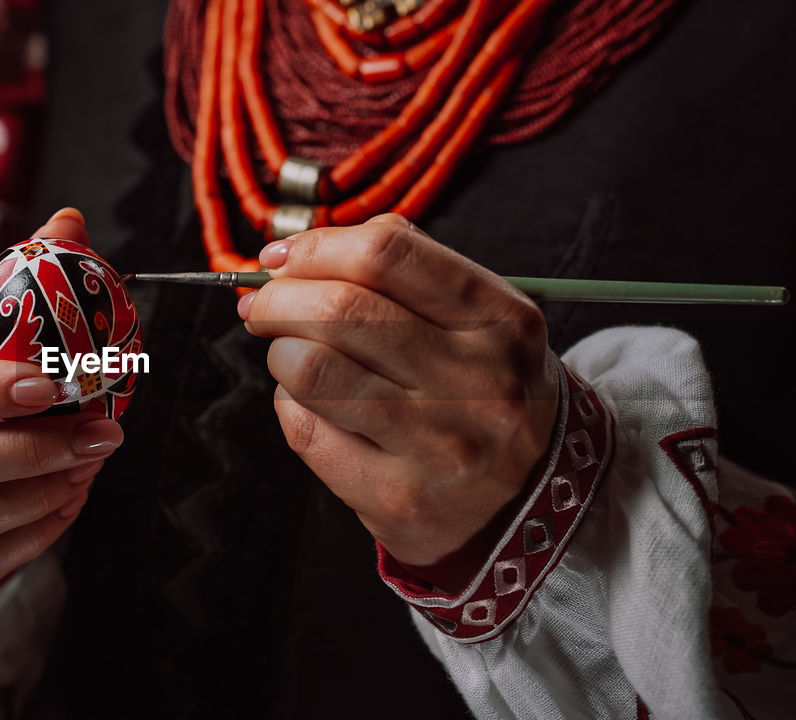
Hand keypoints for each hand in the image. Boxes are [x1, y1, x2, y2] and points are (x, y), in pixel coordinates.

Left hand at [238, 214, 558, 586]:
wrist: (531, 502)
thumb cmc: (485, 391)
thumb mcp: (481, 319)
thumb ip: (404, 269)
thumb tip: (297, 254)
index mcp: (500, 319)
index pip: (386, 255)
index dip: (314, 248)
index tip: (280, 259)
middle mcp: (478, 381)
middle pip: (341, 310)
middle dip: (278, 300)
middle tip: (264, 308)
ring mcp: (440, 445)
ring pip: (312, 370)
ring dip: (279, 353)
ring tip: (289, 355)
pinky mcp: (398, 497)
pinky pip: (306, 431)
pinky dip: (291, 407)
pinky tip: (312, 406)